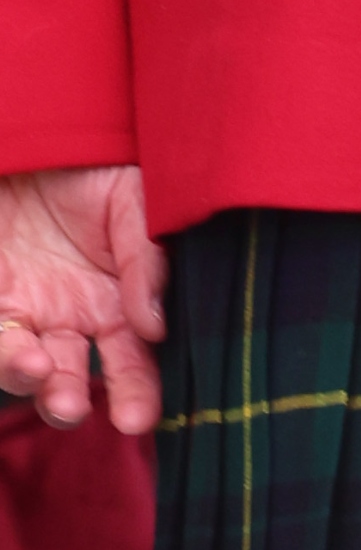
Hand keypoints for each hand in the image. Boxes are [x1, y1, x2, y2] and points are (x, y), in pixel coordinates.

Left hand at [0, 165, 164, 430]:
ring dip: (31, 382)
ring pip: (26, 369)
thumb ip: (149, 262)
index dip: (139, 393)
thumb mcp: (137, 202)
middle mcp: (73, 319)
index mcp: (122, 302)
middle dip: (71, 401)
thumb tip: (156, 328)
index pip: (135, 362)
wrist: (43, 131)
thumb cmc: (99, 166)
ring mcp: (27, 312)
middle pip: (74, 379)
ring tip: (38, 371)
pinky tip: (21, 354)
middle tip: (72, 407)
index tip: (139, 418)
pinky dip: (4, 356)